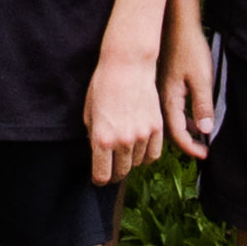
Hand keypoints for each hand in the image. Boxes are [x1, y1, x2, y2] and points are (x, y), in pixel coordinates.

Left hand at [82, 43, 171, 189]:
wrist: (127, 65)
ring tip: (125, 155)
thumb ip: (93, 135)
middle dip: (114, 173)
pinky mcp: (157, 128)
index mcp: (102, 138)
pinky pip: (153, 154)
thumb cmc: (103, 85)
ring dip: (130, 162)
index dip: (99, 180)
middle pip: (121, 172)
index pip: (102, 175)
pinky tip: (140, 150)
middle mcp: (122, 141)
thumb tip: (97, 150)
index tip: (99, 178)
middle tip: (111, 169)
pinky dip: (146, 156)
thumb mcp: (89, 112)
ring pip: (137, 164)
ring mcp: (142, 135)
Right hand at [161, 31, 224, 163]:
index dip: (191, 147)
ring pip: (170, 119)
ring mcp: (162, 90)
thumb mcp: (201, 78)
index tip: (205, 155)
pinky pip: (171, 108)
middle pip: (171, 129)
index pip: (178, 133)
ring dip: (185, 129)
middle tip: (202, 150)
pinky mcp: (164, 83)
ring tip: (199, 136)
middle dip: (187, 142)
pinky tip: (192, 115)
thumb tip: (204, 131)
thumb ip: (202, 105)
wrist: (176, 24)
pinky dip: (182, 117)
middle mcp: (162, 98)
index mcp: (170, 99)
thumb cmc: (189, 48)